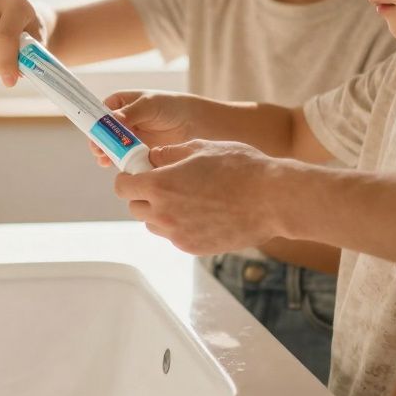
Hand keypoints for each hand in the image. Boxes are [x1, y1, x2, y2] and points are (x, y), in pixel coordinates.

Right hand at [0, 0, 46, 86]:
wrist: (20, 21)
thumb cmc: (31, 33)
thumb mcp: (37, 43)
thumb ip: (28, 56)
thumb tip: (16, 73)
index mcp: (15, 3)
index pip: (4, 37)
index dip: (6, 62)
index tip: (10, 81)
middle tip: (8, 76)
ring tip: (0, 63)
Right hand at [89, 91, 221, 167]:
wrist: (195, 124)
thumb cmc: (171, 107)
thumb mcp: (150, 105)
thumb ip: (131, 113)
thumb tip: (113, 119)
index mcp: (120, 103)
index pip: (101, 113)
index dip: (96, 123)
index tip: (95, 134)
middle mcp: (121, 121)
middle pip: (103, 132)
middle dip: (99, 141)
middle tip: (99, 151)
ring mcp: (128, 137)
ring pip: (111, 146)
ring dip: (107, 153)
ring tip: (106, 160)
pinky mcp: (137, 152)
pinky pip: (123, 158)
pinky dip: (120, 162)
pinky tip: (118, 166)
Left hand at [113, 139, 289, 253]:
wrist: (273, 200)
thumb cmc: (240, 168)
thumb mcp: (201, 148)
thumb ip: (170, 153)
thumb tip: (153, 157)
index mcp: (160, 186)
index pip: (123, 187)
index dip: (130, 177)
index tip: (141, 172)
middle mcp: (163, 214)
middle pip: (135, 207)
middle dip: (144, 194)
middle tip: (165, 183)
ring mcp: (178, 235)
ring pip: (153, 224)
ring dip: (160, 212)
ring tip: (187, 198)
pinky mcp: (193, 248)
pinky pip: (175, 236)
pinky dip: (180, 225)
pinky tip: (203, 212)